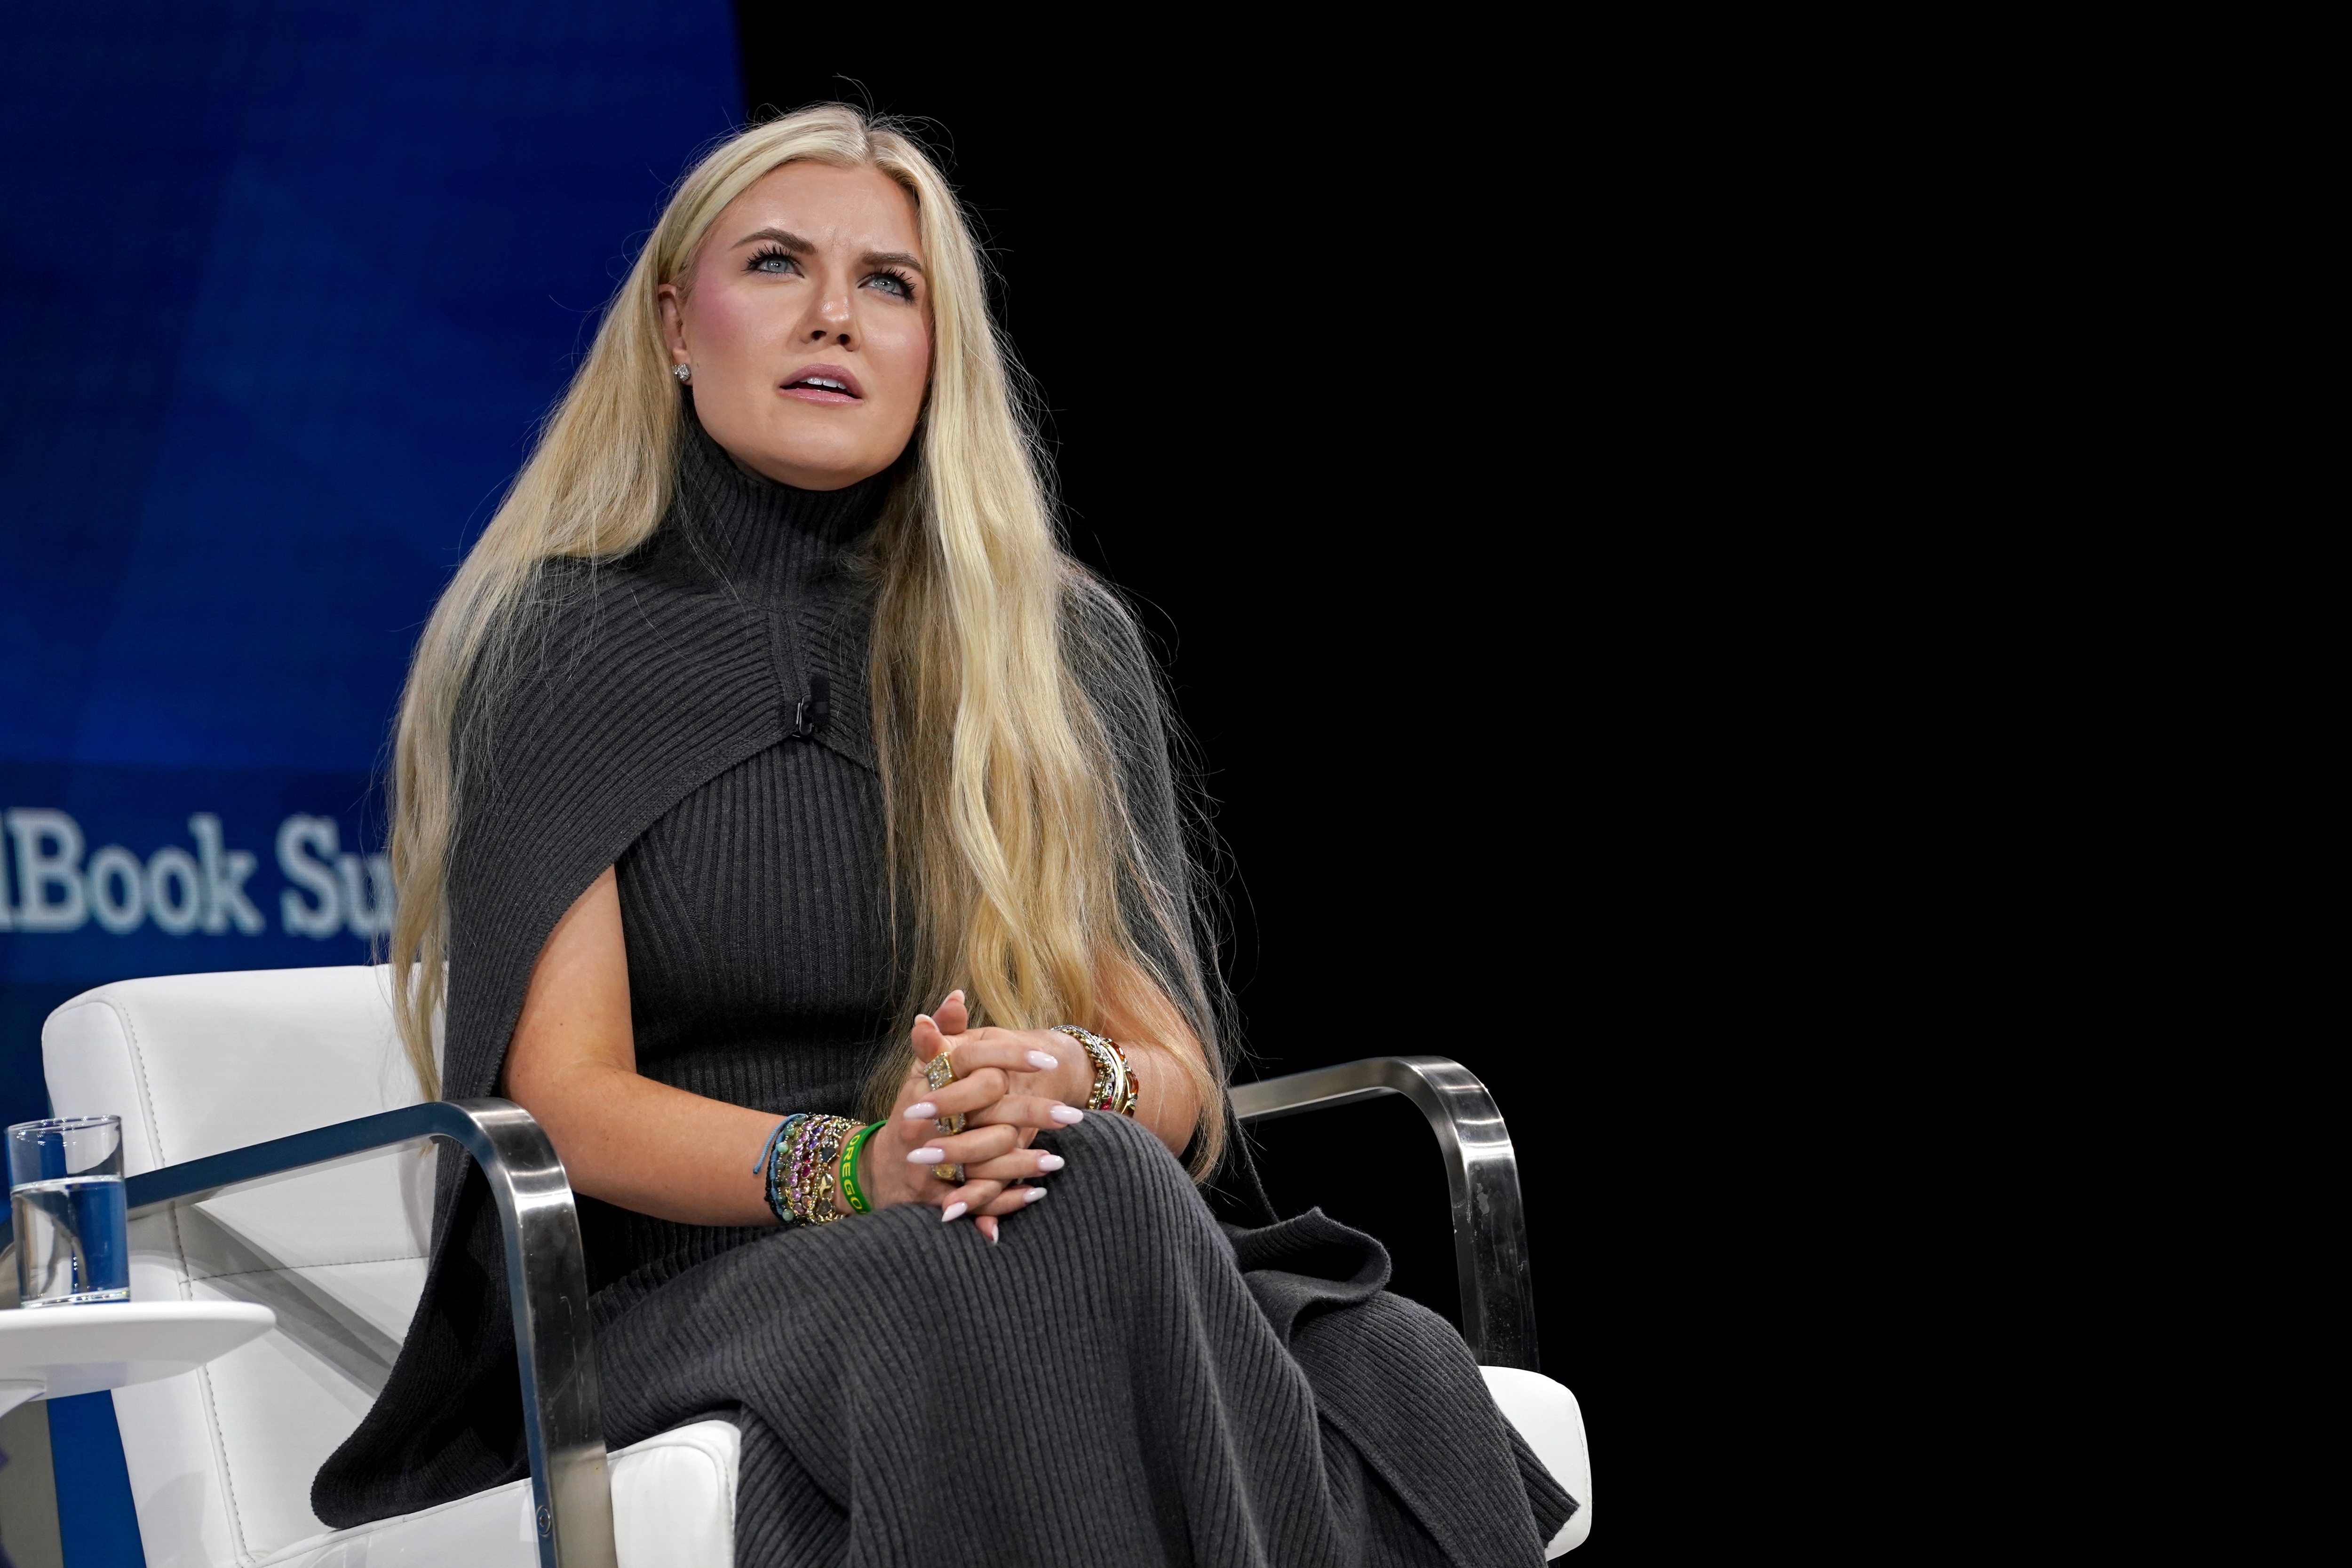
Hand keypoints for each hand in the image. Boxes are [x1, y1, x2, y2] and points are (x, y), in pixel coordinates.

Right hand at [852, 992, 1086, 1238]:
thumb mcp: (922, 1070)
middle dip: (1034, 1115)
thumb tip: (958, 996)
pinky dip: (1007, 1200)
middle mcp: (927, 1122)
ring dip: (1025, 1162)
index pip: (975, 1061)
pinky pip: (977, 1199)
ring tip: (1059, 1158)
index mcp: (929, 1082)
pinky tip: (1036, 1193)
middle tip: (1073, 1115)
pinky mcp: (935, 1196)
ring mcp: (930, 1161)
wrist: (883, 1168)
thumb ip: (943, 1033)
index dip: (1012, 1057)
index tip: (1047, 1059)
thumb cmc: (913, 1109)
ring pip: (986, 1161)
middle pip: (989, 1114)